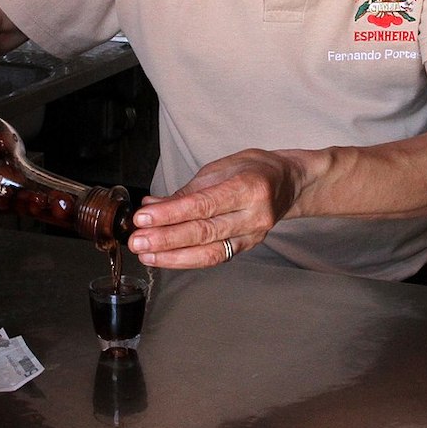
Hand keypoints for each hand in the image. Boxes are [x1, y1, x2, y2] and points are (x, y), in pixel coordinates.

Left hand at [127, 149, 304, 268]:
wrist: (288, 183)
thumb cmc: (254, 169)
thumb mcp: (221, 168)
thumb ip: (188, 191)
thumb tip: (152, 206)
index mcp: (248, 187)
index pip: (203, 205)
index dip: (171, 214)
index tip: (143, 218)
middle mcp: (253, 215)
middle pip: (205, 232)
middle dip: (166, 239)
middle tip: (138, 241)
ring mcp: (253, 235)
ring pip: (210, 252)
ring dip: (174, 256)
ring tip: (146, 254)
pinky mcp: (248, 247)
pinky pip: (216, 258)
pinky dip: (188, 259)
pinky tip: (166, 258)